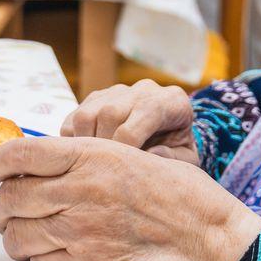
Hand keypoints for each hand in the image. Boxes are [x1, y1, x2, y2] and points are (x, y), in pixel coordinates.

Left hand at [0, 137, 260, 260]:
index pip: (15, 154)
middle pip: (8, 200)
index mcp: (90, 155)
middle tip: (6, 213)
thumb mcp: (129, 155)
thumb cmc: (175, 196)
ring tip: (34, 235)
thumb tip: (29, 170)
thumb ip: (80, 159)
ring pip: (16, 236)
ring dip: (16, 237)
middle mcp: (80, 190)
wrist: (206, 241)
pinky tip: (58, 255)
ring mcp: (80, 231)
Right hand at [62, 79, 199, 162]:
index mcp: (172, 101)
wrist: (169, 136)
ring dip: (84, 145)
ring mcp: (118, 91)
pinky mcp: (97, 97)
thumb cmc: (177, 151)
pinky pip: (74, 118)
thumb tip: (152, 154)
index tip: (123, 170)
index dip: (129, 146)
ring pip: (87, 115)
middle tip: (103, 171)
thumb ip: (173, 160)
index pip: (143, 115)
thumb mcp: (186, 161)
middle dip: (103, 147)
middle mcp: (145, 89)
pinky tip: (87, 156)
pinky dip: (74, 140)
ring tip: (94, 165)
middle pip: (110, 113)